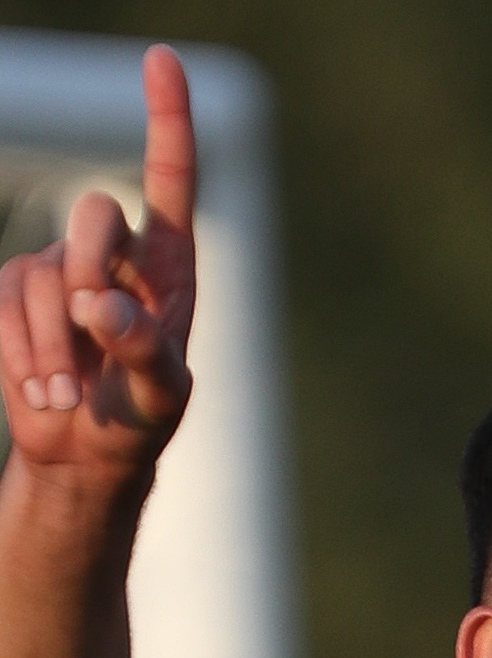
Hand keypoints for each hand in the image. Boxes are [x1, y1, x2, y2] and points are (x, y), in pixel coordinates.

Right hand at [0, 44, 194, 480]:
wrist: (86, 456)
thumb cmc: (140, 421)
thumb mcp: (161, 397)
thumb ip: (145, 350)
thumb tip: (100, 305)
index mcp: (167, 266)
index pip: (169, 179)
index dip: (167, 120)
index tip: (162, 60)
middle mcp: (114, 255)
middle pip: (95, 215)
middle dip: (90, 267)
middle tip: (94, 324)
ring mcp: (58, 268)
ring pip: (41, 274)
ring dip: (53, 347)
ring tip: (69, 397)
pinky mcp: (13, 293)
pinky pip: (4, 305)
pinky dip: (22, 357)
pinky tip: (43, 394)